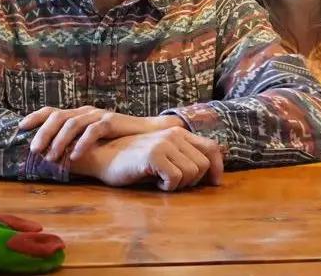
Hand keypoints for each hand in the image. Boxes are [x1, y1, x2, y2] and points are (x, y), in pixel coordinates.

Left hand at [19, 106, 174, 162]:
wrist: (145, 134)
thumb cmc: (115, 140)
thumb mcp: (90, 140)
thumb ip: (73, 144)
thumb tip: (48, 156)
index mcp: (77, 114)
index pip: (52, 111)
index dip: (35, 117)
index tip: (20, 127)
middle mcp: (85, 111)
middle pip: (58, 117)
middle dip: (43, 133)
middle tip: (34, 150)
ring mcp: (98, 115)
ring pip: (72, 124)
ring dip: (59, 141)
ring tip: (52, 157)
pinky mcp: (111, 121)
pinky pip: (93, 131)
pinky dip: (82, 144)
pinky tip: (75, 156)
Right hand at [71, 127, 224, 190]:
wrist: (103, 157)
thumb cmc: (133, 161)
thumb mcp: (163, 155)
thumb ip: (184, 157)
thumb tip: (214, 176)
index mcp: (178, 132)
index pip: (212, 147)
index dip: (218, 168)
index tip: (215, 183)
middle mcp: (174, 134)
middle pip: (203, 165)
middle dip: (193, 181)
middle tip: (173, 183)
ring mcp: (164, 143)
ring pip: (191, 173)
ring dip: (178, 185)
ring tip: (162, 181)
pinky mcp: (154, 154)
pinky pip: (175, 178)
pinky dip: (168, 187)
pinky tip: (155, 183)